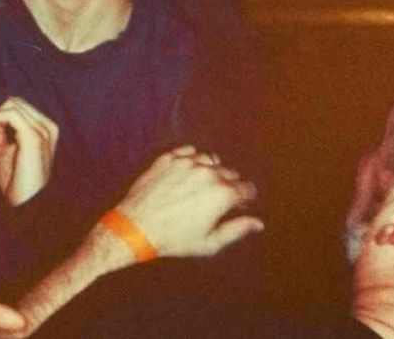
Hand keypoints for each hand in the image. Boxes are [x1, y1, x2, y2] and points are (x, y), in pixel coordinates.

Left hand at [0, 97, 58, 205]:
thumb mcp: (1, 149)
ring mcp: (43, 130)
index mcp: (44, 128)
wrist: (27, 203)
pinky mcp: (34, 137)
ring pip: (11, 105)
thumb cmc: (16, 180)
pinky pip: (11, 113)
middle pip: (14, 102)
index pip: (17, 105)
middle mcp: (47, 126)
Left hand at [114, 146, 263, 258]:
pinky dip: (192, 159)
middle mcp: (208, 173)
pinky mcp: (168, 158)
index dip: (245, 199)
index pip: (247, 189)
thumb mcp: (210, 242)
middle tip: (217, 200)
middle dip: (229, 185)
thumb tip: (258, 223)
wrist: (136, 226)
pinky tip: (188, 172)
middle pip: (230, 173)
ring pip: (210, 160)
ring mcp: (186, 162)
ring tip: (202, 185)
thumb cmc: (174, 239)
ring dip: (211, 170)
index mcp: (223, 193)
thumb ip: (237, 230)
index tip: (238, 205)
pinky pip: (188, 151)